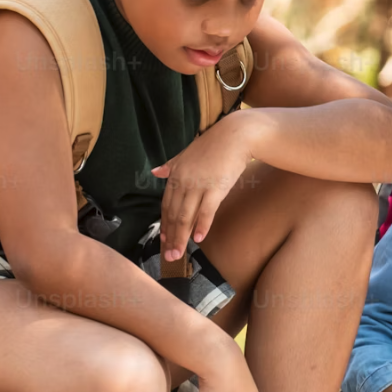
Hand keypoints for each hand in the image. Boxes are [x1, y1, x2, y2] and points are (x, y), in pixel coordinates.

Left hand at [152, 111, 261, 261]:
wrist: (236, 135)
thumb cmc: (213, 145)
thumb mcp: (186, 153)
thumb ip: (170, 165)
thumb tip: (155, 172)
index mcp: (175, 174)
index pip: (166, 204)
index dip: (164, 223)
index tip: (163, 240)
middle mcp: (184, 181)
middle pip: (174, 214)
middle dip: (170, 237)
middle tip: (168, 256)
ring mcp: (199, 185)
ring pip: (186, 216)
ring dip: (181, 237)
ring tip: (179, 254)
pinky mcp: (216, 188)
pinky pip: (206, 211)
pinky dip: (201, 226)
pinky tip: (199, 239)